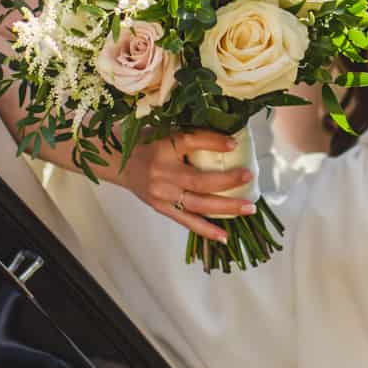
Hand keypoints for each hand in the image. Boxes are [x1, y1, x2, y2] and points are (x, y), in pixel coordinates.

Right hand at [115, 130, 256, 243]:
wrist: (118, 162)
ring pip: (198, 204)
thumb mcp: (164, 131)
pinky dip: (206, 230)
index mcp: (162, 147)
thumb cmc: (147, 143)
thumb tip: (229, 140)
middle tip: (249, 177)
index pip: (191, 142)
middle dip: (227, 180)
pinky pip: (186, 221)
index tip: (234, 143)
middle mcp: (162, 172)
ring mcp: (162, 194)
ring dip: (226, 207)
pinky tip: (224, 236)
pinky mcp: (161, 208)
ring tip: (248, 208)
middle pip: (199, 180)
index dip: (214, 142)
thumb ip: (191, 137)